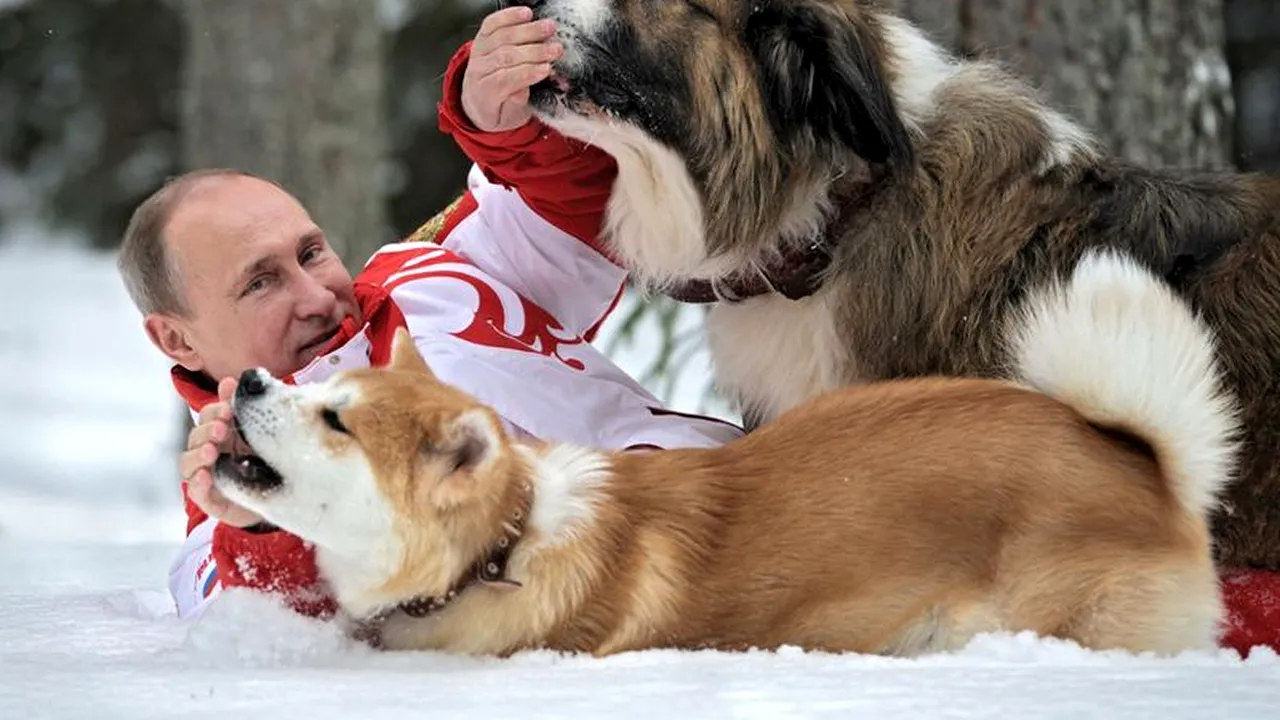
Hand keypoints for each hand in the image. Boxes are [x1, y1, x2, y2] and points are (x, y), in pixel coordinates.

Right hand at [180, 377, 264, 528]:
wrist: (280, 496)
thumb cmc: (265, 460)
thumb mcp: (258, 432)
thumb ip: (242, 407)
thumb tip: (230, 380)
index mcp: (220, 433)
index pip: (207, 416)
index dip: (213, 411)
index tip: (227, 409)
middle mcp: (208, 452)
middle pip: (196, 437)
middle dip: (206, 431)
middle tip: (222, 428)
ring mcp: (206, 476)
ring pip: (188, 463)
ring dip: (198, 455)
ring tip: (212, 451)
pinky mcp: (210, 499)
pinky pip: (197, 492)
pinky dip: (198, 484)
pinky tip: (206, 476)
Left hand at [461, 6, 562, 131]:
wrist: (477, 101)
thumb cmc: (497, 111)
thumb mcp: (509, 119)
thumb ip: (515, 106)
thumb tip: (523, 90)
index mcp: (484, 94)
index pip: (505, 81)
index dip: (527, 74)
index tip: (547, 69)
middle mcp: (478, 71)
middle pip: (505, 56)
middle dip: (534, 51)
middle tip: (555, 49)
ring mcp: (479, 52)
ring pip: (502, 37)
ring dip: (528, 31)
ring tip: (549, 28)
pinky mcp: (482, 38)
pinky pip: (492, 24)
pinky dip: (509, 16)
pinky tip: (526, 13)